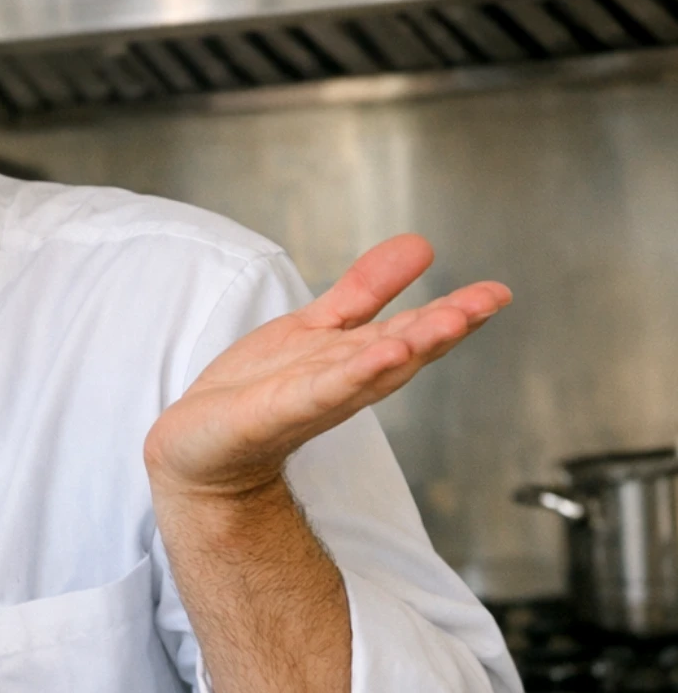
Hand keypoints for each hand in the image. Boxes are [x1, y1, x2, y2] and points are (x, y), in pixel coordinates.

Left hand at [143, 235, 510, 497]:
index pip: (412, 332)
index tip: (497, 293)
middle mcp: (343, 382)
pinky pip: (318, 392)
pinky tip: (379, 355)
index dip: (454, 312)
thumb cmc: (256, 391)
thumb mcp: (315, 327)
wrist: (196, 447)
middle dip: (444, 329)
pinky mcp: (274, 413)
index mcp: (355, 359)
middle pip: (401, 352)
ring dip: (409, 348)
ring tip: (448, 322)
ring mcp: (311, 400)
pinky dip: (350, 375)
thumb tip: (421, 245)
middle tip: (486, 303)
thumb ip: (365, 290)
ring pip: (368, 371)